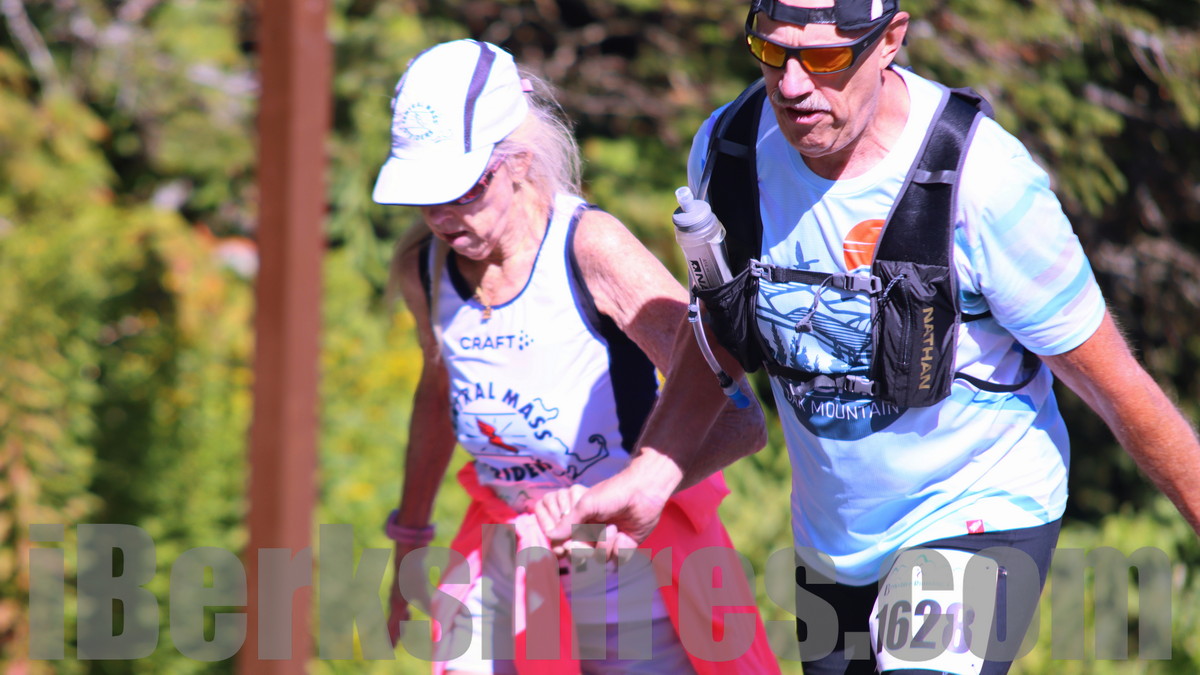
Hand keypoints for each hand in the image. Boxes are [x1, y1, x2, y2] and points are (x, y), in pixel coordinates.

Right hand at [387, 542, 430, 646]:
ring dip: (401, 618)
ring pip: (398, 608)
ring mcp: (398, 590)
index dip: (392, 636)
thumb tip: (436, 619)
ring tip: (407, 620)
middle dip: (395, 630)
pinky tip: (410, 604)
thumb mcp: (421, 591)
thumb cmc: (412, 572)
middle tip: (394, 643)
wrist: (407, 552)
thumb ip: (428, 605)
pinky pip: (402, 599)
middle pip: (394, 618)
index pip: (393, 624)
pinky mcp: (403, 583)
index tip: (390, 648)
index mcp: (397, 603)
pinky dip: (405, 606)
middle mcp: (395, 597)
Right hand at [543, 476, 669, 560]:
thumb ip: (568, 522)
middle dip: (586, 548)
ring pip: (601, 558)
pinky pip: (619, 559)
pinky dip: (621, 549)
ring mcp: (610, 541)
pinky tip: (625, 535)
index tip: (568, 545)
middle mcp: (594, 533)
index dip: (568, 547)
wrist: (644, 491)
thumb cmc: (612, 493)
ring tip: (614, 527)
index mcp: (581, 522)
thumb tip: (549, 535)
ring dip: (606, 544)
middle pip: (582, 555)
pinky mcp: (626, 546)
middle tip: (595, 532)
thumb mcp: (586, 504)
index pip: (568, 542)